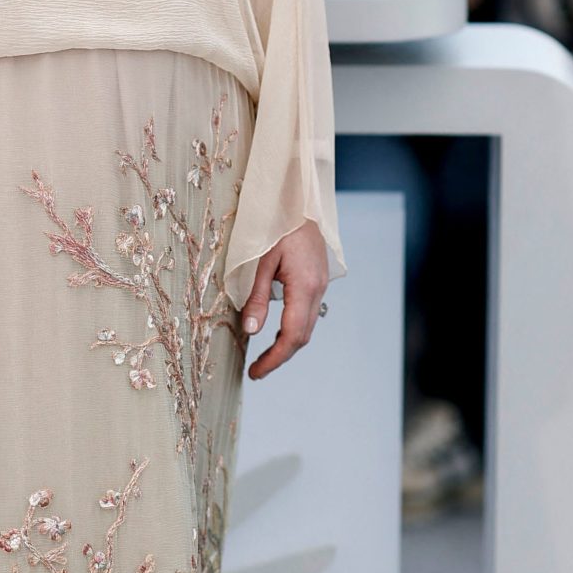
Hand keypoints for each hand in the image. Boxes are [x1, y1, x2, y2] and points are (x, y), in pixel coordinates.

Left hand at [238, 221, 329, 382]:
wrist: (300, 198)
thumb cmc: (276, 224)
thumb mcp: (260, 260)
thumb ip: (257, 297)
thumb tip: (251, 331)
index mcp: (305, 286)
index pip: (291, 336)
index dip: (274, 358)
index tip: (256, 373)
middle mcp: (318, 289)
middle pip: (302, 336)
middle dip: (280, 356)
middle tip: (257, 370)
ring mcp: (321, 284)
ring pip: (307, 326)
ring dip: (287, 344)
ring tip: (264, 356)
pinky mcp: (318, 279)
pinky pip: (308, 313)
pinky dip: (293, 328)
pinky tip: (277, 331)